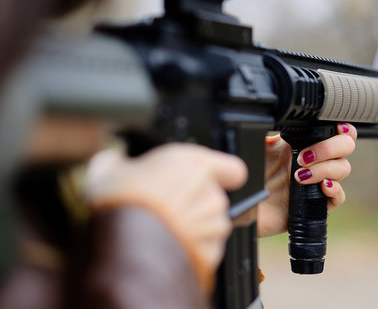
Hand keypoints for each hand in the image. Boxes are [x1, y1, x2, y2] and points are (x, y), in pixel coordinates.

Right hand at [84, 143, 247, 292]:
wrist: (122, 249)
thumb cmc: (119, 205)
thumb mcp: (106, 171)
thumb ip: (117, 162)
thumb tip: (113, 162)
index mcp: (194, 164)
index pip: (232, 168)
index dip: (223, 174)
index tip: (209, 180)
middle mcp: (211, 192)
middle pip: (215, 199)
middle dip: (196, 205)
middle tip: (166, 210)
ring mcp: (214, 226)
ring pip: (213, 226)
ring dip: (196, 230)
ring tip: (164, 233)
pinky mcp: (212, 254)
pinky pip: (207, 251)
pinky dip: (193, 252)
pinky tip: (168, 250)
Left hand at [259, 123, 356, 237]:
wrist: (241, 205)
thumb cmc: (249, 175)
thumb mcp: (259, 147)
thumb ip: (274, 129)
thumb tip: (282, 113)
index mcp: (303, 144)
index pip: (336, 131)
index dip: (343, 128)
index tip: (336, 128)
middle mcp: (314, 161)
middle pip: (345, 147)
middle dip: (329, 148)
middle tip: (304, 157)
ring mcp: (317, 182)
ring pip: (342, 169)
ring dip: (325, 168)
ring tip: (300, 176)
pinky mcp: (316, 204)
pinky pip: (339, 196)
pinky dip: (335, 189)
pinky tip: (322, 186)